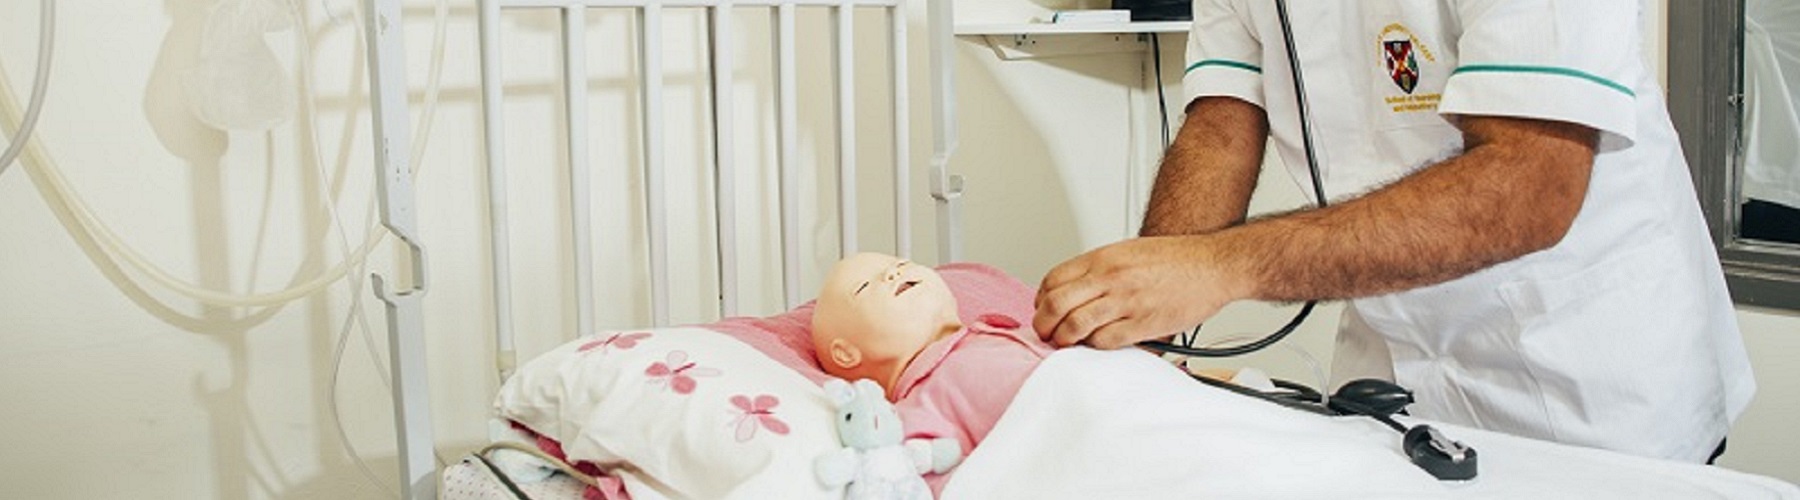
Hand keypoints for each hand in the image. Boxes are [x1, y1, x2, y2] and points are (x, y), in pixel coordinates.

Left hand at [1033, 235, 1250, 348]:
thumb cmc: (1175, 260)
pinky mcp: (1143, 324)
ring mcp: (1125, 301)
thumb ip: (1099, 271)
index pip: (1053, 280)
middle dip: (1044, 325)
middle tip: (1046, 333)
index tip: (1044, 310)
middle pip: (1056, 305)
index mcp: (1103, 258)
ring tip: (1066, 343)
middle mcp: (1110, 278)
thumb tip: (1074, 293)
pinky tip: (1097, 344)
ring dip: (1063, 340)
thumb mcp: (1127, 252)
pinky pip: (1104, 342)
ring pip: (1074, 326)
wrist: (1214, 265)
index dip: (1042, 300)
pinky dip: (1094, 347)